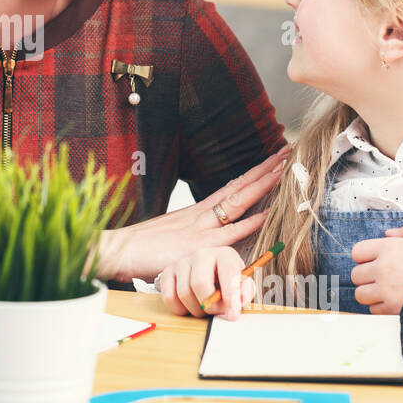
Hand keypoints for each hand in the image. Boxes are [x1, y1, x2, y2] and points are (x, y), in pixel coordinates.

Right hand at [104, 143, 291, 281]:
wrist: (116, 251)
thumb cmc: (138, 248)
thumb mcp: (169, 237)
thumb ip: (189, 236)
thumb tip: (203, 238)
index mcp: (195, 212)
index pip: (230, 187)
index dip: (252, 174)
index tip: (271, 159)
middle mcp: (200, 214)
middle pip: (238, 187)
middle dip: (264, 170)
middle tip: (286, 151)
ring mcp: (200, 228)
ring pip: (238, 202)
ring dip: (262, 185)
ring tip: (283, 169)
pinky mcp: (198, 246)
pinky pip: (229, 232)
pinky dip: (250, 222)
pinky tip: (267, 212)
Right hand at [159, 246, 254, 319]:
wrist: (211, 276)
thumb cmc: (227, 282)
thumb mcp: (242, 285)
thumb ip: (245, 292)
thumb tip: (238, 302)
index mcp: (224, 255)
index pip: (228, 272)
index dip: (230, 295)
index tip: (233, 314)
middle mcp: (202, 254)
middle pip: (199, 283)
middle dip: (209, 305)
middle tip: (216, 312)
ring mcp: (183, 262)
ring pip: (183, 293)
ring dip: (195, 309)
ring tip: (205, 308)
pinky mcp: (168, 272)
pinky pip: (169, 297)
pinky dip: (179, 308)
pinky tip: (189, 306)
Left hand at [349, 224, 402, 314]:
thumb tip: (389, 233)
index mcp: (390, 247)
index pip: (357, 252)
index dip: (365, 257)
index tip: (375, 261)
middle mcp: (384, 268)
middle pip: (356, 275)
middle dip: (367, 276)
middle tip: (383, 278)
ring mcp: (387, 290)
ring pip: (361, 294)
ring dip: (371, 293)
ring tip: (386, 292)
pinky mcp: (394, 308)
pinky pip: (373, 310)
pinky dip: (381, 308)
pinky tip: (394, 302)